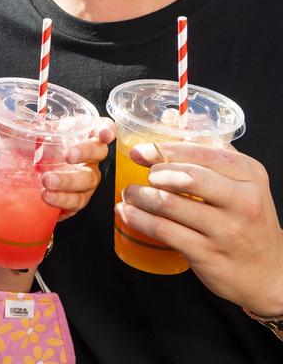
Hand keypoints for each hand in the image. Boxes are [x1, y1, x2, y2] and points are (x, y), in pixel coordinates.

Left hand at [41, 117, 114, 219]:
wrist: (40, 173)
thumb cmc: (45, 148)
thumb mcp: (40, 134)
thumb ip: (31, 127)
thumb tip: (15, 124)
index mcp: (84, 136)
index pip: (102, 128)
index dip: (107, 129)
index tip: (103, 134)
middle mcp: (91, 158)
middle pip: (98, 154)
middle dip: (84, 154)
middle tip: (67, 155)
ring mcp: (87, 179)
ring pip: (87, 182)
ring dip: (68, 183)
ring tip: (46, 183)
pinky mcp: (79, 198)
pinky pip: (76, 204)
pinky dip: (63, 203)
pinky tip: (50, 201)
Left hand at [116, 142, 282, 315]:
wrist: (269, 275)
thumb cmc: (248, 222)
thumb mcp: (243, 184)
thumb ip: (210, 153)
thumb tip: (170, 121)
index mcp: (250, 175)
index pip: (202, 153)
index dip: (165, 150)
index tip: (140, 151)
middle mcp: (242, 201)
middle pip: (187, 177)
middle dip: (154, 174)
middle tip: (141, 177)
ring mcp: (226, 230)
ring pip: (168, 204)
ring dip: (139, 196)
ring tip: (129, 194)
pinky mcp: (208, 254)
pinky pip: (163, 230)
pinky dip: (138, 218)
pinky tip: (127, 213)